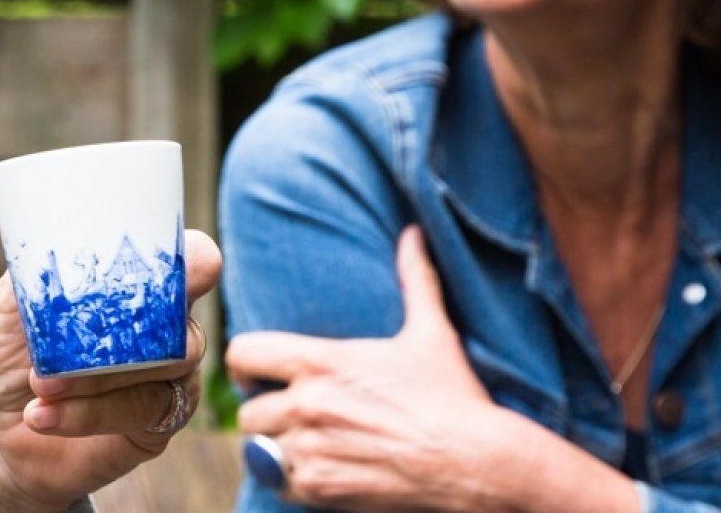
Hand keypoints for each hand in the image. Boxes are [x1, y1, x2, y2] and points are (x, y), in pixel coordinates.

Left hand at [0, 228, 221, 512]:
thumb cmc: (4, 363)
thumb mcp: (5, 317)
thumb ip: (29, 285)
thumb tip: (40, 257)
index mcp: (134, 290)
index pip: (187, 263)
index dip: (196, 258)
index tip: (194, 259)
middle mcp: (162, 332)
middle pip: (179, 318)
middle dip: (127, 323)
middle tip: (63, 339)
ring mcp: (166, 380)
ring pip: (165, 365)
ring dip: (97, 375)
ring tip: (40, 383)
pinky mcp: (154, 427)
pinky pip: (141, 411)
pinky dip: (88, 413)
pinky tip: (42, 415)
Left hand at [224, 227, 524, 512]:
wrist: (477, 464)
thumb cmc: (454, 397)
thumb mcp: (432, 333)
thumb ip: (415, 279)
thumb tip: (414, 234)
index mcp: (323, 361)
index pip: (243, 354)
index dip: (247, 366)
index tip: (263, 376)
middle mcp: (308, 404)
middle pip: (247, 410)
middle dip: (268, 413)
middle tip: (295, 418)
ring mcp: (311, 449)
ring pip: (260, 449)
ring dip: (279, 449)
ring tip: (311, 445)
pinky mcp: (319, 488)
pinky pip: (277, 482)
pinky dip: (292, 479)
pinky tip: (324, 470)